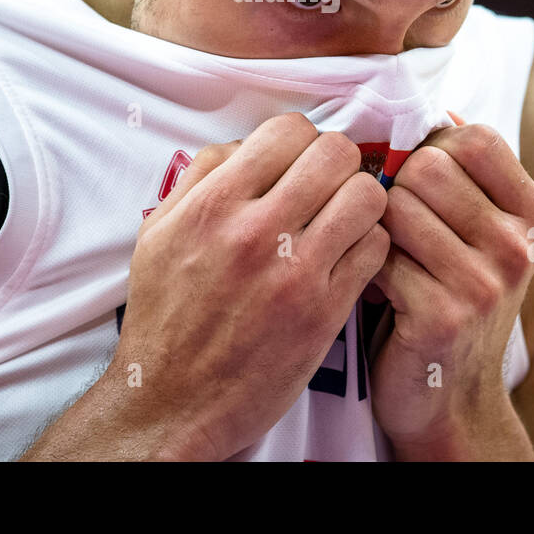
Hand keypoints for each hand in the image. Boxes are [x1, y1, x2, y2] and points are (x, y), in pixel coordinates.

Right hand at [111, 112, 389, 459]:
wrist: (171, 402)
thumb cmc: (165, 317)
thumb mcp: (157, 234)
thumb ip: (200, 179)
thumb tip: (245, 145)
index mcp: (212, 206)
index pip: (288, 130)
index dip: (301, 139)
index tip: (298, 162)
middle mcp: (255, 232)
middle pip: (336, 154)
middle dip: (338, 163)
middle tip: (328, 187)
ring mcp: (294, 273)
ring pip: (367, 196)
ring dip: (360, 202)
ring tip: (343, 220)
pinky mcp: (323, 312)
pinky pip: (376, 249)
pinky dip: (369, 245)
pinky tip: (348, 256)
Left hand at [367, 117, 533, 453]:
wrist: (449, 398)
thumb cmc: (450, 298)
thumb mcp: (478, 235)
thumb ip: (464, 177)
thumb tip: (438, 109)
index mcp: (530, 216)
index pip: (474, 137)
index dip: (432, 147)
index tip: (420, 179)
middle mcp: (518, 246)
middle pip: (425, 166)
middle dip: (395, 189)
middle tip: (397, 228)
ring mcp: (485, 283)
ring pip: (396, 207)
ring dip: (377, 229)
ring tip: (389, 258)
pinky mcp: (444, 316)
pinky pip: (379, 255)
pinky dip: (366, 268)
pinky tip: (380, 290)